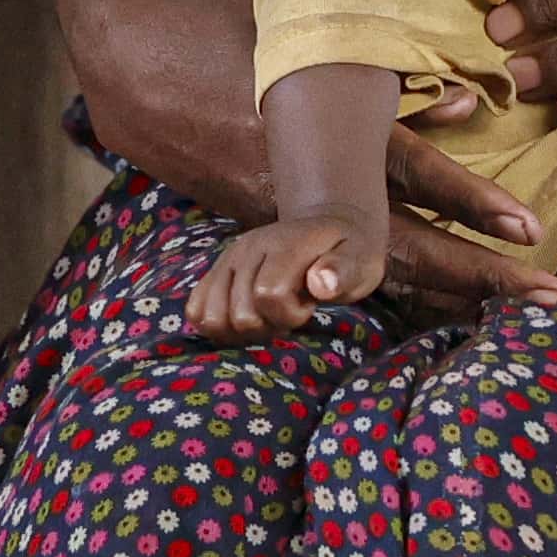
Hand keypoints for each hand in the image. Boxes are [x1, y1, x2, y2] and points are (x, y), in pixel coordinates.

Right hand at [60, 0, 556, 299]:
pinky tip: (445, 307)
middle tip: (550, 295)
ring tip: (514, 312)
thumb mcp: (296, 31)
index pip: (409, 173)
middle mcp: (304, 185)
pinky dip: (397, 288)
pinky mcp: (266, 229)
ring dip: (449, 290)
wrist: (127, 66)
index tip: (529, 227)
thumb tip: (467, 104)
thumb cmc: (221, 30)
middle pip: (405, 243)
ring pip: (376, 269)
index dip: (470, 200)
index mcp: (314, 127)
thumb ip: (383, 69)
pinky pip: (342, 271)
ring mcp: (282, 216)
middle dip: (480, 274)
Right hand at [179, 209, 399, 338]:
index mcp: (284, 245)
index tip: (308, 306)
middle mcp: (248, 248)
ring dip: (241, 330)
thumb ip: (343, 272)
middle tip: (290, 311)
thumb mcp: (362, 261)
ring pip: (210, 316)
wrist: (330, 227)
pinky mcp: (216, 271)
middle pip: (240, 314)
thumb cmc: (349, 253)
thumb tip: (321, 283)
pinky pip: (195, 308)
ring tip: (267, 315)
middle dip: (269, 326)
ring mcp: (227, 259)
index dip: (290, 315)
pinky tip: (246, 318)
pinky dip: (218, 325)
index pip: (268, 296)